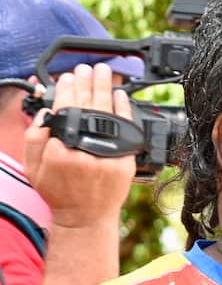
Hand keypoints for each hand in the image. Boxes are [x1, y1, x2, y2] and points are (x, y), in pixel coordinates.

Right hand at [23, 63, 135, 228]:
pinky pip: (126, 129)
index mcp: (59, 150)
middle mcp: (84, 151)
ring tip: (104, 71)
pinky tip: (120, 95)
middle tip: (86, 67)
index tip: (67, 77)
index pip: (63, 110)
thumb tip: (45, 112)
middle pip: (87, 107)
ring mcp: (107, 156)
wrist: (85, 216)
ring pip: (107, 113)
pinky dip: (123, 109)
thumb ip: (34, 138)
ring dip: (105, 87)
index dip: (66, 90)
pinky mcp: (125, 161)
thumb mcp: (33, 167)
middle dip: (86, 83)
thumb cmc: (58, 192)